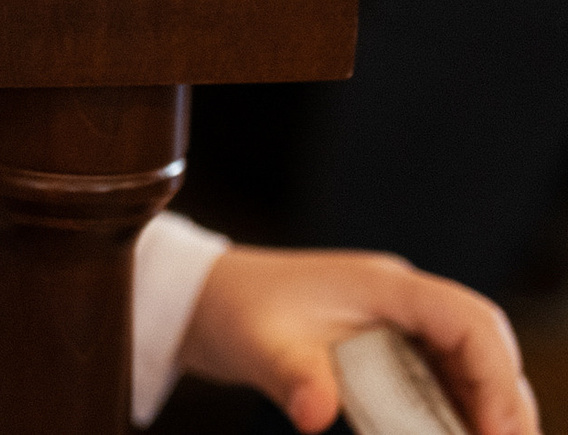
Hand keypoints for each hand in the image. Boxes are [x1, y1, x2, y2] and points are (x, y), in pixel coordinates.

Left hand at [179, 245, 540, 433]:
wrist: (202, 298)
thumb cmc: (233, 309)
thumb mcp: (260, 345)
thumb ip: (294, 380)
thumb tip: (315, 418)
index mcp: (385, 285)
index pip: (469, 321)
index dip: (495, 376)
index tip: (495, 431)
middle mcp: (402, 301)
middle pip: (482, 347)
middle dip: (503, 403)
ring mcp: (398, 324)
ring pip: (468, 366)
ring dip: (482, 409)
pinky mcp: (389, 348)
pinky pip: (440, 379)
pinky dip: (454, 411)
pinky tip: (449, 434)